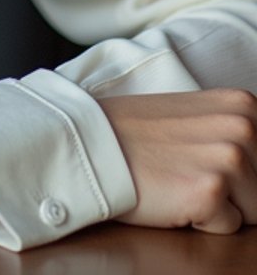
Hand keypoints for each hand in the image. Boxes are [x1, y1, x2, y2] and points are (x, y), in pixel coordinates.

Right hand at [101, 90, 256, 233]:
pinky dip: (203, 221)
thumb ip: (237, 134)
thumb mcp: (201, 117)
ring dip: (221, 208)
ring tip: (183, 180)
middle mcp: (243, 126)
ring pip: (255, 213)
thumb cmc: (140, 134)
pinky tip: (174, 194)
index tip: (210, 163)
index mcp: (244, 104)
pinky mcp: (210, 191)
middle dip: (236, 193)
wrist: (93, 143)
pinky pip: (228, 229)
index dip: (245, 175)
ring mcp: (228, 157)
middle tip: (191, 171)